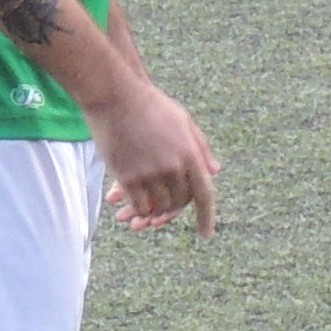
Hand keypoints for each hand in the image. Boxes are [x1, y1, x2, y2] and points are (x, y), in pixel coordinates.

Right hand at [94, 79, 218, 233]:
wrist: (116, 96)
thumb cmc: (150, 105)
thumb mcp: (184, 122)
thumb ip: (200, 147)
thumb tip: (215, 171)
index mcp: (190, 153)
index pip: (204, 194)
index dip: (207, 217)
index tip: (206, 234)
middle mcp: (173, 166)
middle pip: (179, 203)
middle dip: (172, 210)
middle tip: (161, 213)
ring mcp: (150, 172)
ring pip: (158, 207)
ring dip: (152, 213)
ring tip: (142, 214)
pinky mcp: (128, 176)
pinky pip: (139, 205)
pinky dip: (137, 210)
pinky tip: (129, 209)